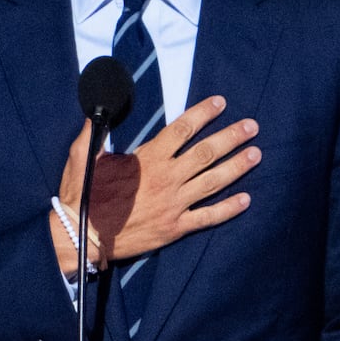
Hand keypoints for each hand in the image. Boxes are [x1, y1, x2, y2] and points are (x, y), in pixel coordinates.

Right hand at [57, 95, 259, 266]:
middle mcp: (166, 179)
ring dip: (237, 167)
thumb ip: (93, 133)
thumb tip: (96, 110)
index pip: (182, 130)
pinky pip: (208, 217)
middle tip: (252, 126)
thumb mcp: (82, 158)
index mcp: (147, 160)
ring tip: (256, 154)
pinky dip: (228, 209)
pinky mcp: (175, 227)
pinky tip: (246, 200)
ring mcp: (174, 204)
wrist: (83, 237)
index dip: (203, 114)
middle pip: (206, 153)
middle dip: (231, 137)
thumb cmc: (83, 196)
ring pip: (213, 182)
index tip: (221, 103)